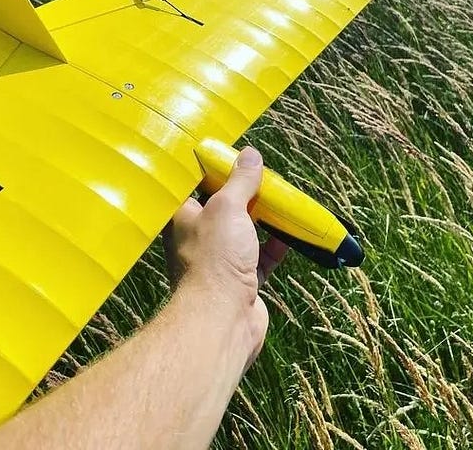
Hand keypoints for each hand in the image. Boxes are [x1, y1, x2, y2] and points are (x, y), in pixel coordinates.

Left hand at [162, 146, 288, 362]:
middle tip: (262, 176)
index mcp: (182, 218)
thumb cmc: (214, 258)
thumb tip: (250, 154)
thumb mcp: (228, 207)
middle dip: (244, 195)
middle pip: (222, 209)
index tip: (231, 156)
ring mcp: (219, 262)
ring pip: (243, 233)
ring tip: (280, 200)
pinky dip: (275, 246)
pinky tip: (290, 234)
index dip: (211, 170)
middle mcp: (197, 239)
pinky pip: (261, 258)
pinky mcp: (241, 282)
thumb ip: (240, 181)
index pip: (193, 186)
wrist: (222, 319)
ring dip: (263, 219)